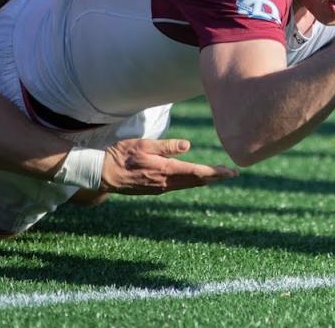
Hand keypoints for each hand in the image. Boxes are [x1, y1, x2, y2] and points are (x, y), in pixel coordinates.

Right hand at [99, 137, 237, 194]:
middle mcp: (165, 182)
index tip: (232, 172)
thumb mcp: (144, 145)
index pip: (197, 172)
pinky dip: (189, 182)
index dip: (216, 172)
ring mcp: (159, 188)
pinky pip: (177, 186)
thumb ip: (167, 146)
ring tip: (217, 176)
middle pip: (196, 181)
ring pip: (187, 185)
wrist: (102, 173)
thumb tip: (189, 146)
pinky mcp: (153, 189)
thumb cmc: (121, 155)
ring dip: (203, 180)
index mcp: (165, 170)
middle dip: (214, 177)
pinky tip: (194, 179)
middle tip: (232, 173)